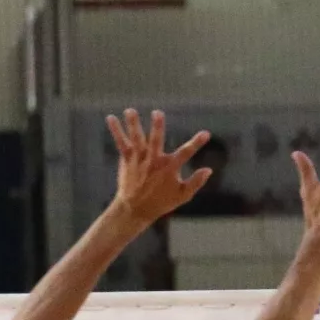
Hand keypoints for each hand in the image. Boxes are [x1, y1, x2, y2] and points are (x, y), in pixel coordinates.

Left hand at [106, 109, 211, 223]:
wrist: (135, 209)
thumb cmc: (161, 202)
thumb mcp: (183, 196)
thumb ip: (196, 182)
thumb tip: (209, 170)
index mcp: (169, 168)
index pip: (186, 153)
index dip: (197, 143)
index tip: (206, 134)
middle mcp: (154, 161)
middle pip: (156, 141)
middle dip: (157, 127)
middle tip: (158, 113)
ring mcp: (139, 160)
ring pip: (137, 139)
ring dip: (133, 124)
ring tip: (130, 111)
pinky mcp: (127, 160)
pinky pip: (121, 143)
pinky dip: (116, 131)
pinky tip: (111, 118)